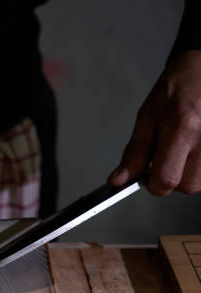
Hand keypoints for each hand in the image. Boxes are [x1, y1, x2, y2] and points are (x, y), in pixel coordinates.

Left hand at [108, 50, 200, 194]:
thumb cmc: (177, 88)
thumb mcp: (147, 117)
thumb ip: (134, 153)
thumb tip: (118, 181)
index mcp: (182, 128)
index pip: (166, 180)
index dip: (153, 184)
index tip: (147, 176)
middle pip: (186, 186)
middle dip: (172, 177)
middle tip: (167, 155)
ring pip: (200, 181)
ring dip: (187, 172)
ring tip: (184, 146)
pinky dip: (199, 164)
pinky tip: (195, 146)